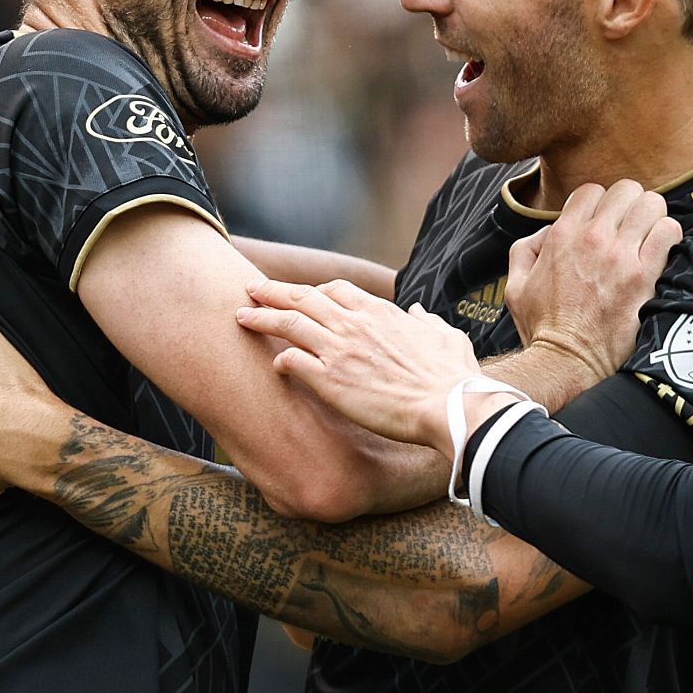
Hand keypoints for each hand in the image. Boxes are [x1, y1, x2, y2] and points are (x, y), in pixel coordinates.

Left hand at [236, 278, 482, 452]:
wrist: (447, 404)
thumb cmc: (451, 374)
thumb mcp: (445, 335)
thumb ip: (427, 322)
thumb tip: (418, 313)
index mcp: (379, 311)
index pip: (335, 289)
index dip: (314, 291)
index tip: (302, 295)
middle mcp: (353, 324)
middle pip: (302, 297)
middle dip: (273, 291)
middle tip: (251, 289)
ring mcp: (338, 349)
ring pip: (288, 323)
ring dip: (261, 317)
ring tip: (241, 316)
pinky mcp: (329, 380)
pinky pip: (291, 361)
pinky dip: (279, 359)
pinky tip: (272, 364)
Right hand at [505, 180, 680, 381]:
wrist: (567, 361)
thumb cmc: (543, 328)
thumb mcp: (517, 285)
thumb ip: (526, 249)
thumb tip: (548, 233)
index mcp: (562, 236)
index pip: (592, 190)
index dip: (601, 203)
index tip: (606, 221)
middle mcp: (591, 238)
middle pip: (626, 190)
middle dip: (631, 204)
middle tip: (632, 225)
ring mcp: (619, 255)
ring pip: (651, 204)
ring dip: (653, 217)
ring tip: (650, 235)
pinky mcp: (643, 276)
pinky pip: (668, 233)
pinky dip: (670, 236)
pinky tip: (663, 249)